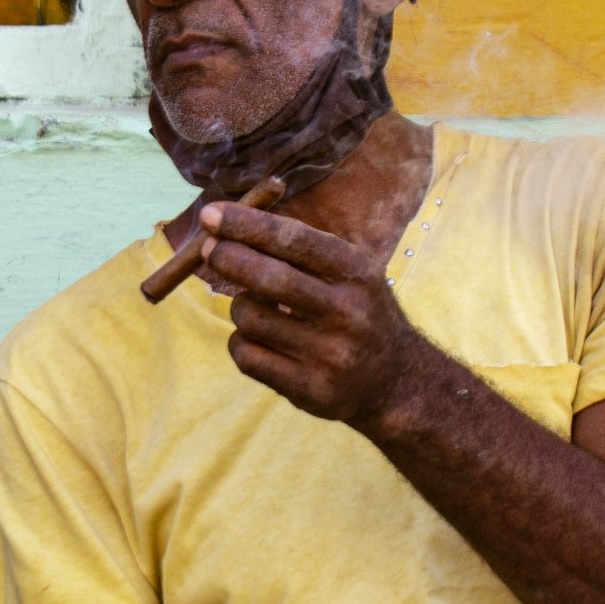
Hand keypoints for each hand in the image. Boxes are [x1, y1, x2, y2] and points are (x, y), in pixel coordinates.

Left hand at [194, 203, 427, 427]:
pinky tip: (255, 337)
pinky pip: (248, 357)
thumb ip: (299, 249)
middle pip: (270, 278)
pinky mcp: (310, 389)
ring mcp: (329, 354)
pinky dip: (240, 341)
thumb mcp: (348, 272)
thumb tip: (228, 226)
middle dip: (229, 258)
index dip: (247, 225)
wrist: (394, 379)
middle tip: (210, 249)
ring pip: (251, 318)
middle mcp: (347, 312)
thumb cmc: (356, 311)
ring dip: (239, 306)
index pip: (294, 240)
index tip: (211, 214)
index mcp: (356, 272)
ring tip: (253, 305)